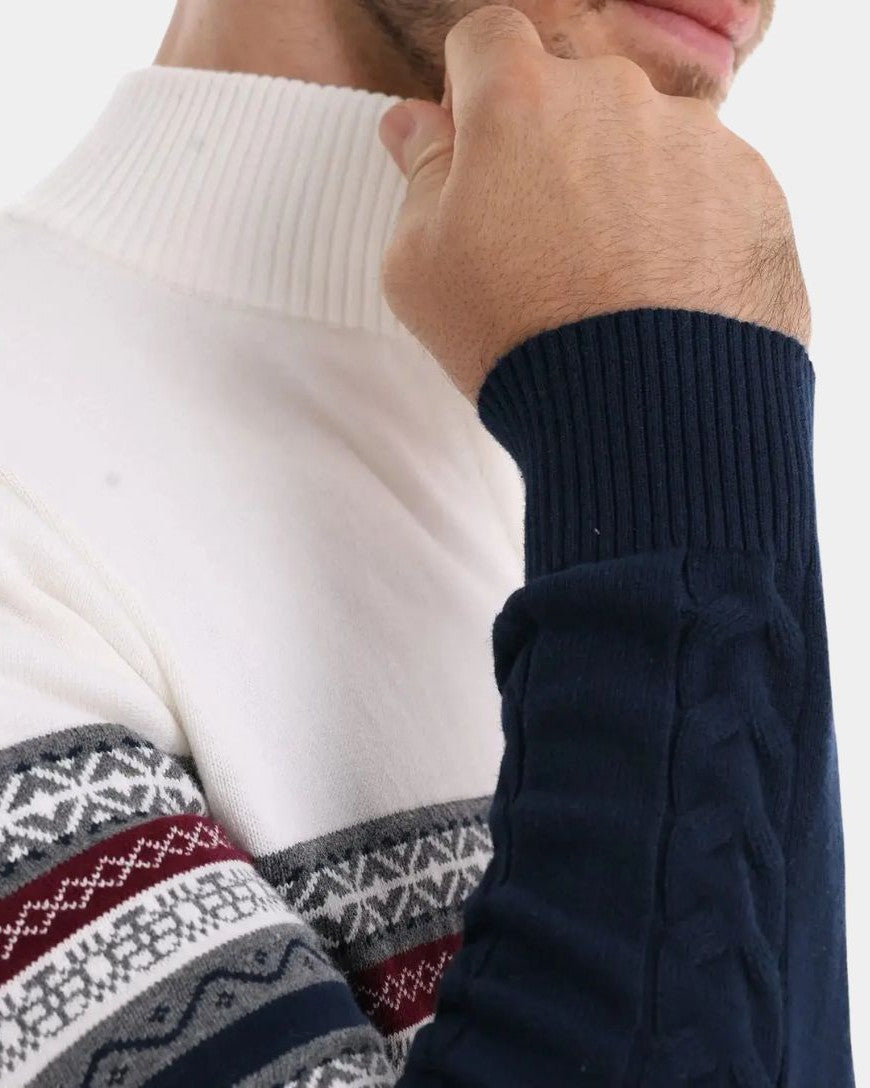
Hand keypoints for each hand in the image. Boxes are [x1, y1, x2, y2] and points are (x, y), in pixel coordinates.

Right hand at [378, 5, 810, 401]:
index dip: (474, 92)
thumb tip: (412, 124)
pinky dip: (684, 221)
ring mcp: (694, 138)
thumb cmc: (517, 336)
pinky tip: (663, 290)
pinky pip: (705, 185)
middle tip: (541, 236)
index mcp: (520, 100)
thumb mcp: (420, 266)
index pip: (486, 41)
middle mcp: (614, 95)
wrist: (644, 411)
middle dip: (552, 144)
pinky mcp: (752, 187)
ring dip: (623, 185)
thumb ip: (418, 176)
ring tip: (612, 279)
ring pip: (644, 139)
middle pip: (572, 92)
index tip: (477, 146)